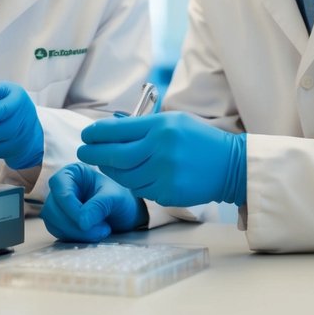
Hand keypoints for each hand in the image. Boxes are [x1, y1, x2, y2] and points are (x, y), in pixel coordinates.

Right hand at [42, 163, 145, 242]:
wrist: (126, 214)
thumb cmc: (122, 199)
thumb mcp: (115, 198)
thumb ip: (99, 206)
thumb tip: (82, 222)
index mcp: (73, 172)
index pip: (59, 187)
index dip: (70, 207)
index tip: (86, 224)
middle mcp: (61, 187)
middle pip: (52, 207)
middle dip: (74, 224)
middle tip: (101, 230)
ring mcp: (59, 205)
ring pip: (53, 222)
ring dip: (75, 233)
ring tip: (100, 232)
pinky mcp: (60, 221)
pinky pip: (58, 232)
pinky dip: (74, 238)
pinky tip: (93, 236)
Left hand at [77, 112, 246, 207]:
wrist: (230, 165)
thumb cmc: (199, 139)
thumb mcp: (174, 121)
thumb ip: (143, 125)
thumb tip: (110, 128)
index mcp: (161, 127)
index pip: (118, 130)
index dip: (97, 133)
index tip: (86, 135)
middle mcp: (161, 149)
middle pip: (115, 155)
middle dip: (94, 153)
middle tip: (83, 151)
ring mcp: (164, 174)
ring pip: (124, 176)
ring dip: (110, 170)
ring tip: (105, 164)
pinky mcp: (168, 193)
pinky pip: (140, 189)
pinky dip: (132, 183)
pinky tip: (131, 176)